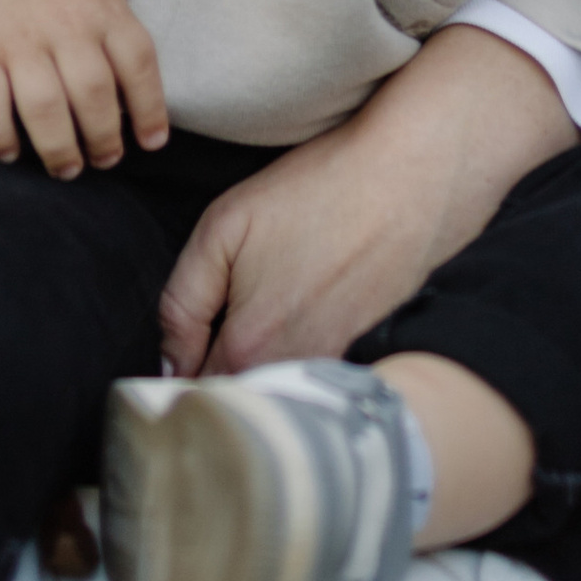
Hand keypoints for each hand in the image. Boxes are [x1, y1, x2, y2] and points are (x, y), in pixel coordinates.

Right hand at [0, 0, 167, 177]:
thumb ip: (118, 36)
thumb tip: (135, 105)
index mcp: (102, 8)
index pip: (137, 62)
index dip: (150, 109)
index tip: (152, 142)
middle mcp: (64, 23)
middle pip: (92, 93)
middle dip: (103, 140)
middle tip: (104, 160)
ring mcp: (18, 38)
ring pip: (44, 107)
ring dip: (59, 149)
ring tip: (67, 168)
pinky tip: (11, 154)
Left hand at [159, 24, 576, 373]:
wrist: (411, 176)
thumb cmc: (316, 191)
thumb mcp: (224, 226)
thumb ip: (182, 302)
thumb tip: (171, 361)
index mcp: (248, 347)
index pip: (192, 397)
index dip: (173, 389)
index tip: (168, 380)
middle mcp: (294, 371)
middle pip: (239, 404)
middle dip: (215, 396)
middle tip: (203, 368)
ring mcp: (336, 367)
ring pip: (281, 397)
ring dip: (261, 388)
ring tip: (253, 353)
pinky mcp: (369, 354)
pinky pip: (321, 385)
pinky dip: (303, 375)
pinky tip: (302, 336)